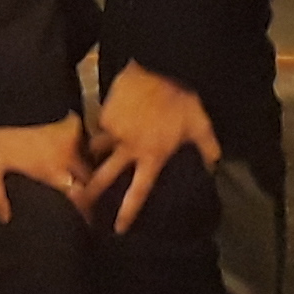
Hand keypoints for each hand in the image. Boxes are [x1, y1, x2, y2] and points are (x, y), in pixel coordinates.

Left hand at [0, 115, 92, 224]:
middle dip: (93, 190)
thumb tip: (4, 217)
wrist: (8, 95)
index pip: (80, 198)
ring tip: (91, 175)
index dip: (86, 210)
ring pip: (91, 158)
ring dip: (91, 168)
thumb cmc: (0, 131)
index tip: (88, 219)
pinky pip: (86, 138)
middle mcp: (68, 157)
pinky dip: (87, 146)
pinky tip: (84, 149)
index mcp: (52, 172)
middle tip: (92, 198)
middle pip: (91, 179)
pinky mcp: (73, 119)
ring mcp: (73, 137)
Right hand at [87, 62, 223, 235]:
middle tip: (80, 203)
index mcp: (152, 155)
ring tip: (86, 158)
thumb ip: (207, 147)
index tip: (117, 229)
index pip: (138, 191)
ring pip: (96, 147)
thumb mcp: (200, 123)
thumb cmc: (182, 97)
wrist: (159, 64)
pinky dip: (104, 123)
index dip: (127, 212)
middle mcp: (129, 147)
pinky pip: (101, 122)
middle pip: (105, 176)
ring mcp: (113, 129)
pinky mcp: (105, 111)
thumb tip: (214, 164)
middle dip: (91, 191)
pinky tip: (109, 118)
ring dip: (92, 154)